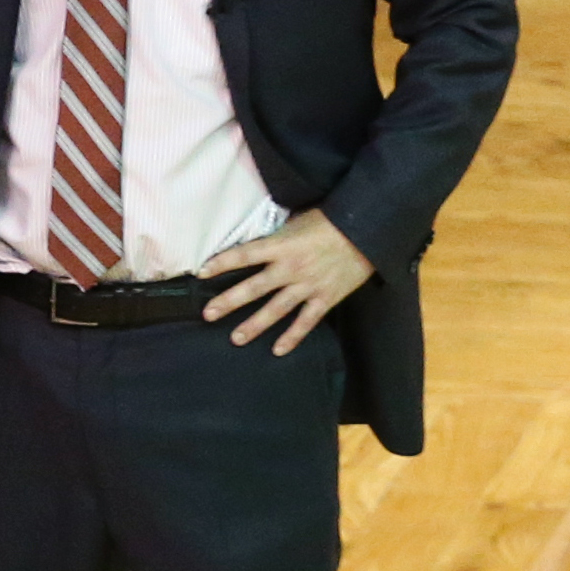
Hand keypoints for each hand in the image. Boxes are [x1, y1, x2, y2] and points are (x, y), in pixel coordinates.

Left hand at [198, 209, 373, 351]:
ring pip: (275, 310)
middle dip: (229, 302)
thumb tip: (263, 243)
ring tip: (236, 338)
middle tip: (208, 314)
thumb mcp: (299, 220)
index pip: (244, 255)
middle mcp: (290, 268)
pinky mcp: (325, 298)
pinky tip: (277, 350)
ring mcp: (307, 286)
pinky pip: (306, 322)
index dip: (221, 263)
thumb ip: (279, 236)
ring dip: (254, 325)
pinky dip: (292, 337)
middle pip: (253, 288)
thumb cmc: (333, 220)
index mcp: (281, 245)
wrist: (368, 229)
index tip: (201, 273)